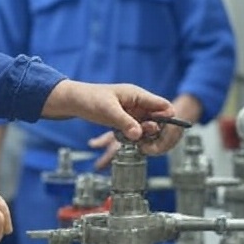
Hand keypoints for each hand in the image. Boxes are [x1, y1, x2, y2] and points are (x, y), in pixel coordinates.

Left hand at [43, 79, 177, 152]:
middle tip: (149, 147)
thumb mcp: (107, 110)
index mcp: (139, 96)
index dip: (168, 121)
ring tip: (141, 148)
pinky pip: (141, 134)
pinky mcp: (129, 123)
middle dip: (160, 136)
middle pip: (162, 121)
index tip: (158, 134)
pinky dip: (140, 141)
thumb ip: (124, 122)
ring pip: (153, 130)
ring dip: (150, 140)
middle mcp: (140, 105)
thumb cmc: (89, 98)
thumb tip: (139, 135)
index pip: (164, 107)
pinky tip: (135, 146)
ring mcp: (135, 115)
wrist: (75, 101)